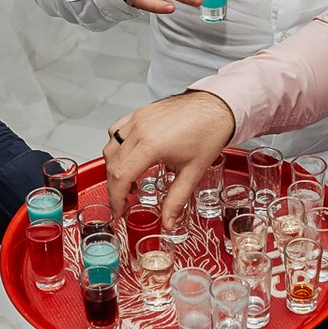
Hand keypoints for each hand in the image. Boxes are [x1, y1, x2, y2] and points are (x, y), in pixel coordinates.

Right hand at [104, 90, 234, 223]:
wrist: (216, 106)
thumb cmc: (208, 132)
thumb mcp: (194, 171)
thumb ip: (177, 200)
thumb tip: (168, 222)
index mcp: (152, 145)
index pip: (121, 177)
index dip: (116, 199)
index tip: (119, 211)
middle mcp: (140, 130)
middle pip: (112, 165)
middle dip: (114, 188)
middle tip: (124, 202)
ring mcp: (137, 119)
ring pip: (111, 148)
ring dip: (114, 168)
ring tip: (130, 182)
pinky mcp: (139, 113)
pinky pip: (116, 131)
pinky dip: (116, 147)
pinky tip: (128, 157)